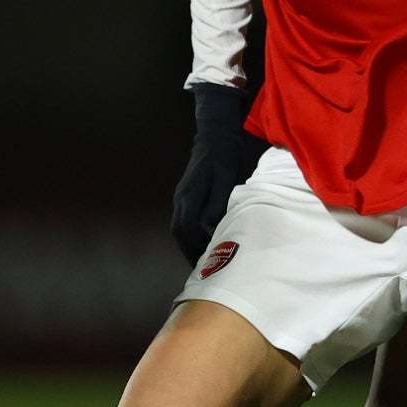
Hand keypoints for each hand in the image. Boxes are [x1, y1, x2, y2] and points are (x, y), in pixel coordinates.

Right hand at [171, 83, 258, 263]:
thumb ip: (218, 202)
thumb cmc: (224, 155)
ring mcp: (182, 197)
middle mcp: (181, 198)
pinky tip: (205, 242)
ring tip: (205, 261)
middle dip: (190, 252)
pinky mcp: (187, 196)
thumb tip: (211, 226)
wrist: (216, 135)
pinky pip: (185, 222)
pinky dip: (192, 236)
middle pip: (179, 233)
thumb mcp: (226, 177)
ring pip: (180, 228)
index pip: (186, 229)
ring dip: (190, 245)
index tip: (210, 261)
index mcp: (189, 195)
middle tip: (206, 270)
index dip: (197, 247)